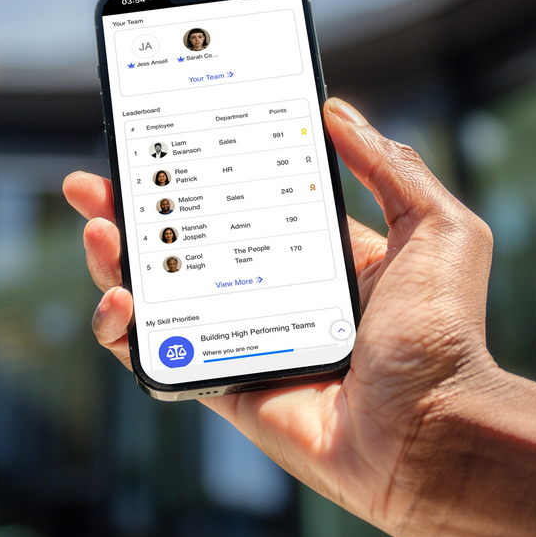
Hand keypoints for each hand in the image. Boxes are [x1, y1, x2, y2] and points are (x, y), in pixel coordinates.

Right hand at [62, 99, 500, 536]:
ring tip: (99, 231)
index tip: (158, 140)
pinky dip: (122, 333)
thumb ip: (389, 167)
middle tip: (91, 184)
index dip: (197, 174)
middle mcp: (275, 296)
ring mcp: (243, 342)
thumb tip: (337, 108)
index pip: (241, 205)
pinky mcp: (223, 389)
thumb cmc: (444, 333)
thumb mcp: (434, 228)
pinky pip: (157, 359)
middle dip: (131, 211)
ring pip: (158, 299)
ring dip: (114, 263)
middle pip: (185, 244)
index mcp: (320, 258)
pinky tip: (118, 301)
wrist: (433, 428)